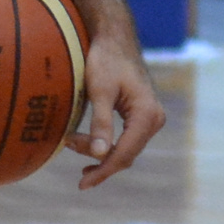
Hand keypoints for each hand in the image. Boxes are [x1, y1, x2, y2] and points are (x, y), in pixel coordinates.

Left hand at [63, 25, 165, 188]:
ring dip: (100, 151)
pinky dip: (108, 144)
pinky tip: (90, 145)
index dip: (103, 171)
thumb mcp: (100, 92)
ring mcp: (151, 116)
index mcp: (147, 113)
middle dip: (98, 158)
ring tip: (72, 140)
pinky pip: (127, 139)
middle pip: (127, 154)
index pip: (125, 153)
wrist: (115, 38)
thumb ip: (101, 124)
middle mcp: (155, 118)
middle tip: (68, 144)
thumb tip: (100, 155)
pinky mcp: (143, 114)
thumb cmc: (107, 60)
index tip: (82, 184)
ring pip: (126, 148)